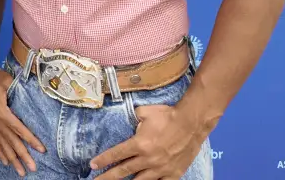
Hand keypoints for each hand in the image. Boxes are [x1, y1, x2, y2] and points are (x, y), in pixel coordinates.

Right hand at [0, 66, 44, 176]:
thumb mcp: (9, 80)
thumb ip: (19, 91)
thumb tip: (35, 99)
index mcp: (1, 111)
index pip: (19, 129)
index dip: (30, 140)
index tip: (41, 150)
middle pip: (11, 141)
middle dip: (23, 156)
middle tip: (33, 168)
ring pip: (3, 145)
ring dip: (12, 159)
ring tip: (21, 171)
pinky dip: (0, 153)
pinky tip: (6, 162)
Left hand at [90, 104, 205, 179]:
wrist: (192, 123)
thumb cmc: (168, 115)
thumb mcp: (145, 112)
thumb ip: (134, 118)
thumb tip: (130, 120)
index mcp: (139, 144)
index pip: (116, 154)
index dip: (103, 160)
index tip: (92, 165)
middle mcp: (147, 159)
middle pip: (123, 172)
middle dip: (108, 177)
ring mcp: (161, 168)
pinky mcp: (173, 173)